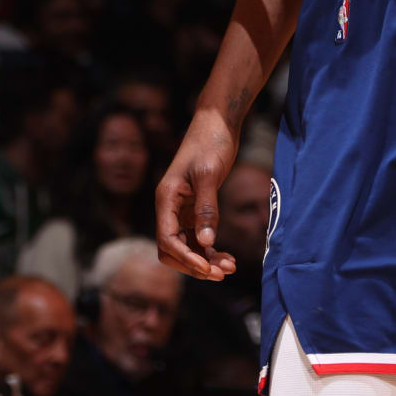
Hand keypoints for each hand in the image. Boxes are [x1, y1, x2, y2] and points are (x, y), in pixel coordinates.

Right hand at [155, 113, 241, 280]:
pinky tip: (226, 257)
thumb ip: (206, 209)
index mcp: (166, 198)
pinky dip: (209, 249)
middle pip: (172, 249)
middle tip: (221, 273)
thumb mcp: (208, 175)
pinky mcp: (195, 207)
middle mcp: (170, 207)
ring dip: (205, 260)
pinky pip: (197, 237)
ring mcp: (182, 208)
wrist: (218, 122)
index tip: (208, 268)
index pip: (166, 239)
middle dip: (194, 265)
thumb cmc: (210, 143)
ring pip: (187, 246)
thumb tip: (206, 242)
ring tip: (230, 267)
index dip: (185, 258)